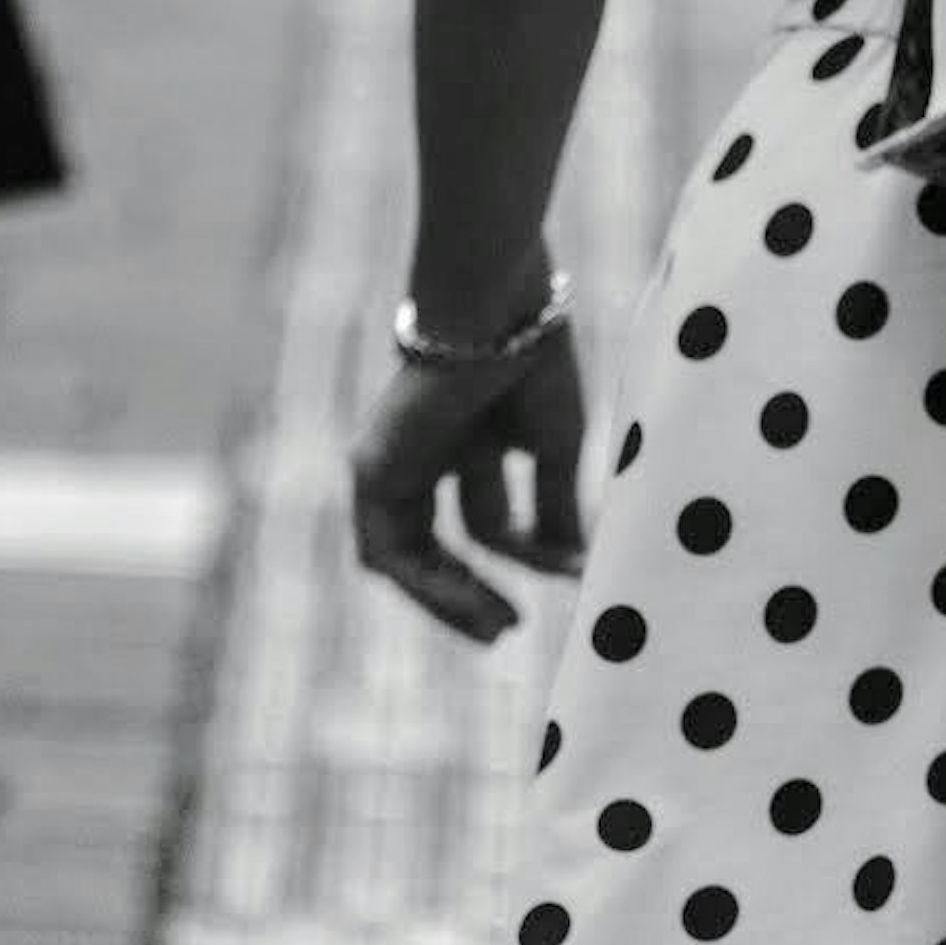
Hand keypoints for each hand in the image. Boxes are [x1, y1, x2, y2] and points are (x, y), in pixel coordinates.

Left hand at [349, 328, 589, 643]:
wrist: (498, 313)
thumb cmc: (532, 360)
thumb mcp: (553, 448)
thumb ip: (554, 508)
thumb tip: (574, 567)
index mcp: (469, 440)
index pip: (482, 521)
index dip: (526, 556)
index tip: (571, 575)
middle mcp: (426, 454)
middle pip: (436, 546)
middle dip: (472, 592)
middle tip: (507, 631)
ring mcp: (393, 462)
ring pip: (407, 557)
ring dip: (449, 600)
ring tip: (497, 628)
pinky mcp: (371, 469)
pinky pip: (386, 552)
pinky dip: (426, 584)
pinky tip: (471, 601)